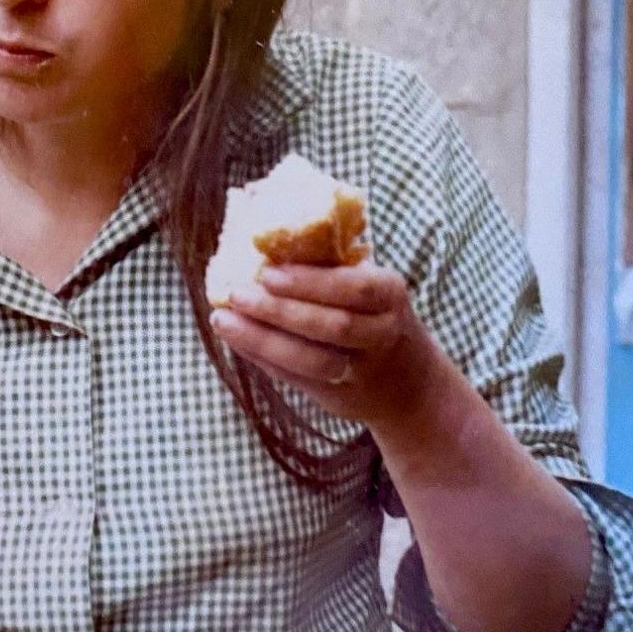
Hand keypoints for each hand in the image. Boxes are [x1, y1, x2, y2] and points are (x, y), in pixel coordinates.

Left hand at [208, 261, 444, 425]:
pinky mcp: (338, 396)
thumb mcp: (369, 285)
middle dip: (279, 310)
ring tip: (223, 320)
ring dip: (262, 339)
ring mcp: (361, 370)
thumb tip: (263, 235)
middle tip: (236, 294)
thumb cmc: (372, 313)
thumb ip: (330, 264)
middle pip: (331, 326)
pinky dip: (262, 358)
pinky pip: (297, 379)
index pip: (355, 286)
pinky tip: (235, 339)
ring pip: (312, 360)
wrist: (409, 382)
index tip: (268, 272)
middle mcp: (382, 334)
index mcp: (390, 295)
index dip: (310, 281)